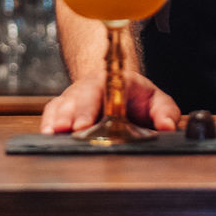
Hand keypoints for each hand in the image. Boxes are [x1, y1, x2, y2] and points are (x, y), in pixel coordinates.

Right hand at [40, 72, 179, 133]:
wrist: (115, 87)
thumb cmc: (136, 96)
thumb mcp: (157, 100)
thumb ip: (165, 112)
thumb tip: (167, 127)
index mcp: (115, 82)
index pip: (103, 92)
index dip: (92, 108)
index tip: (86, 123)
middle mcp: (91, 87)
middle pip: (79, 98)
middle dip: (73, 115)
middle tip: (71, 129)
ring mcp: (75, 97)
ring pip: (63, 104)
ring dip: (57, 119)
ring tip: (53, 133)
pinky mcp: (64, 108)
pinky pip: (52, 111)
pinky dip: (48, 121)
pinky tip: (47, 133)